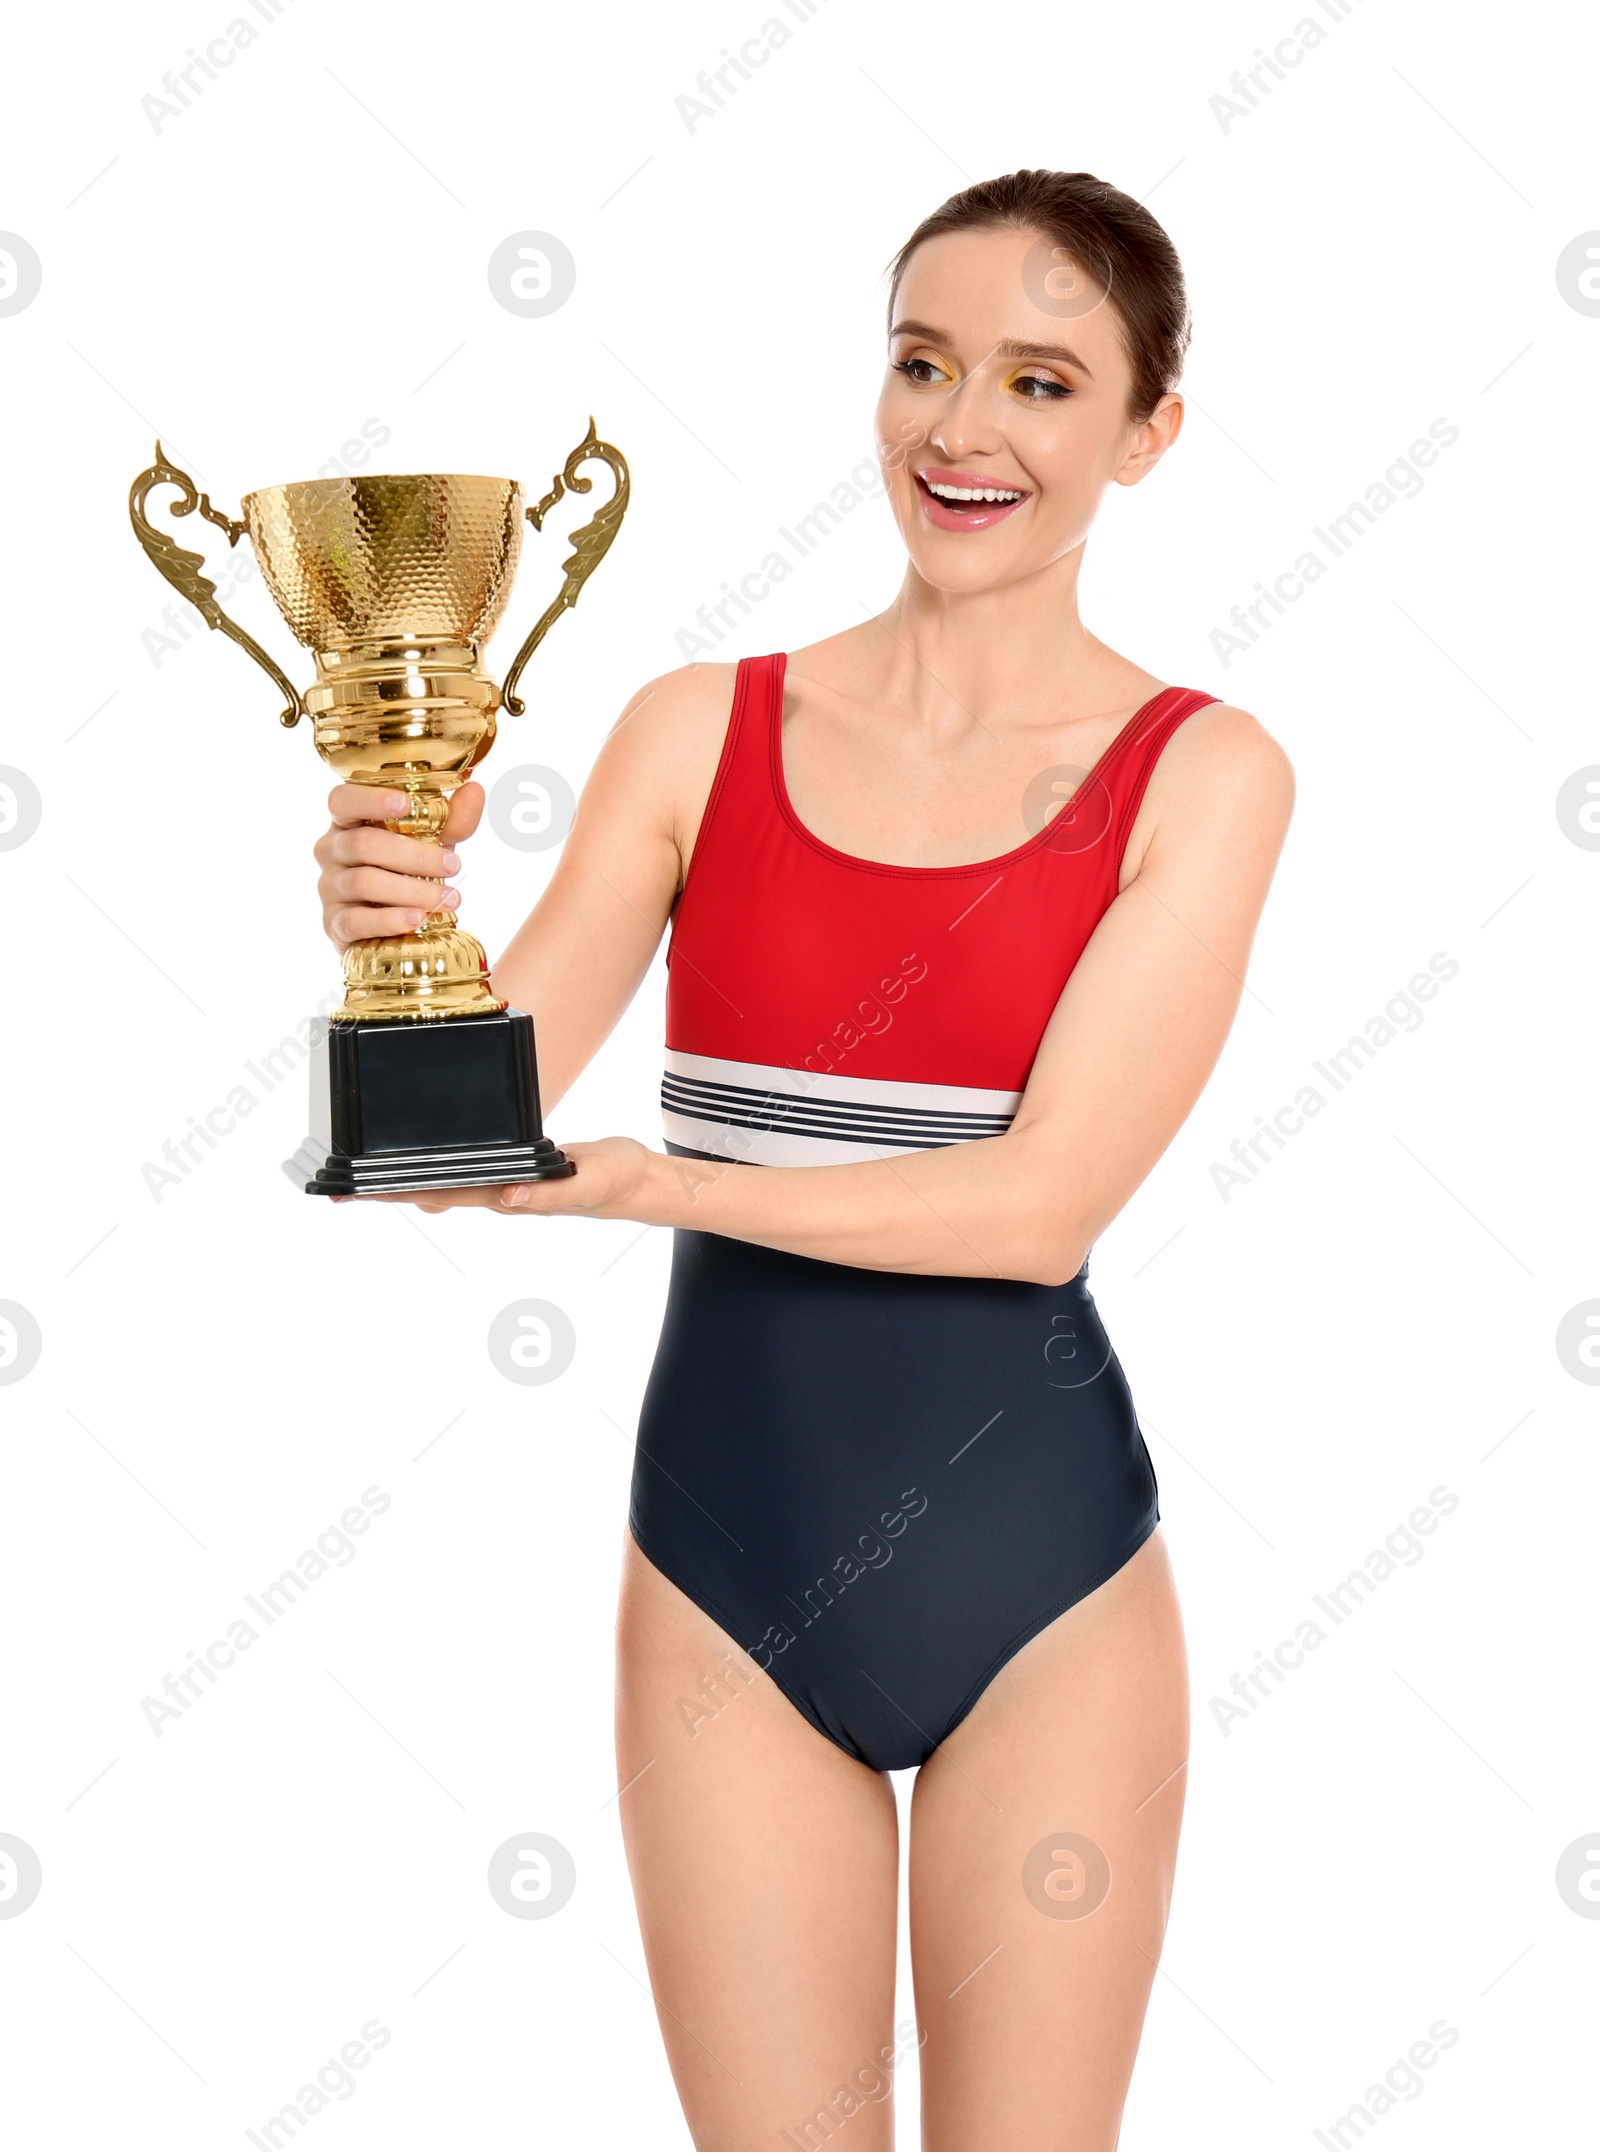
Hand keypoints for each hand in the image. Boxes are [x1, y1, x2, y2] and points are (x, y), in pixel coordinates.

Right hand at [313, 780, 484, 948]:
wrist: (390, 929)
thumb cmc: (407, 873)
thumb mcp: (432, 844)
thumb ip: (451, 820)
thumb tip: (474, 790)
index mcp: (348, 822)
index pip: (343, 800)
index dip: (370, 799)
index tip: (405, 803)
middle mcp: (331, 850)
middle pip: (364, 844)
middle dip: (415, 855)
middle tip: (455, 866)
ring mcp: (329, 888)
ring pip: (364, 882)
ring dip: (412, 890)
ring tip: (449, 899)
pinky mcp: (334, 924)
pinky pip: (357, 920)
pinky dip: (389, 919)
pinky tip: (416, 919)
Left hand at [336, 1137, 660, 1219]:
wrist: (640, 1182)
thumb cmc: (616, 1181)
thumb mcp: (589, 1181)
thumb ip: (549, 1192)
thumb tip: (504, 1197)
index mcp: (509, 1197)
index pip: (441, 1194)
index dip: (396, 1193)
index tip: (357, 1193)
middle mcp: (499, 1195)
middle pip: (428, 1193)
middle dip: (383, 1192)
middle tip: (337, 1188)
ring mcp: (505, 1187)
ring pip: (442, 1185)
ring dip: (401, 1184)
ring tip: (361, 1180)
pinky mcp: (514, 1171)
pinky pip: (464, 1172)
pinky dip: (433, 1168)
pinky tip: (418, 1162)